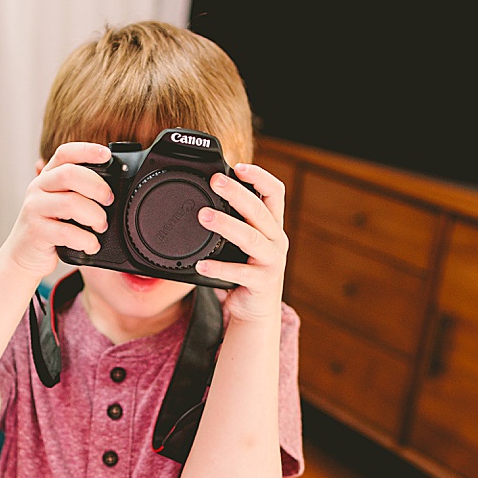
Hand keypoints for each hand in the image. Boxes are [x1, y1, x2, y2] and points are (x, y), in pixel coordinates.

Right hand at [0, 143, 114, 280]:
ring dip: (95, 215)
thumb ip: (80, 192)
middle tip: (109, 200)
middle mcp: (38, 188)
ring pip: (70, 203)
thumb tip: (114, 191)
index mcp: (48, 176)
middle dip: (97, 186)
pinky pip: (66, 232)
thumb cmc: (50, 228)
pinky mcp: (35, 231)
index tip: (107, 155)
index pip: (65, 153)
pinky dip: (86, 240)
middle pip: (69, 174)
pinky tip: (92, 244)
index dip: (87, 150)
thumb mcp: (61, 204)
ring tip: (101, 226)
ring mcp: (34, 208)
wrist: (23, 255)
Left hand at [194, 163, 288, 324]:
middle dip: (237, 193)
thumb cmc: (246, 271)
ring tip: (203, 216)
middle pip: (259, 210)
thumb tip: (207, 195)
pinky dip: (218, 268)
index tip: (238, 166)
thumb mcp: (245, 242)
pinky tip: (201, 264)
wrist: (256, 311)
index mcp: (272, 226)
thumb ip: (236, 221)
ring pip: (250, 238)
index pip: (274, 192)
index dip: (259, 176)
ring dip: (226, 224)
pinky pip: (239, 273)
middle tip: (214, 180)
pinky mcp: (262, 283)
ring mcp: (271, 262)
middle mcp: (275, 240)